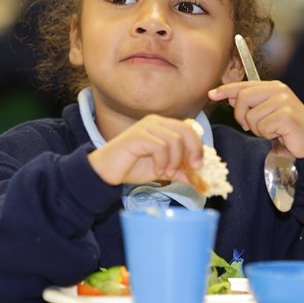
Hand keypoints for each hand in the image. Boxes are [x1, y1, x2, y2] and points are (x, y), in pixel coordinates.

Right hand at [88, 115, 203, 185]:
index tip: (197, 166)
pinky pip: (160, 147)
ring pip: (174, 140)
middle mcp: (155, 122)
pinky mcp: (138, 136)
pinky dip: (162, 162)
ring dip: (174, 161)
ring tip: (165, 173)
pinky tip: (157, 171)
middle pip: (185, 131)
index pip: (188, 129)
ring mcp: (145, 127)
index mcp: (161, 125)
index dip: (197, 147)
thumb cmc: (130, 167)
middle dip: (193, 151)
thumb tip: (196, 180)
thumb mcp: (160, 169)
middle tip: (191, 169)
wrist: (106, 171)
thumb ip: (177, 170)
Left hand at [208, 81, 303, 157]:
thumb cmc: (287, 129)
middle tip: (252, 127)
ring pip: (251, 116)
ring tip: (272, 130)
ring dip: (257, 129)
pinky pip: (262, 127)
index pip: (243, 86)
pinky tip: (279, 135)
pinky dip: (267, 135)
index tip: (211, 94)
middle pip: (242, 98)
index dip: (225, 90)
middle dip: (241, 117)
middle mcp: (278, 90)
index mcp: (273, 87)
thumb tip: (230, 97)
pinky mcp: (287, 115)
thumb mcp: (266, 113)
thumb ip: (250, 104)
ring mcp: (284, 101)